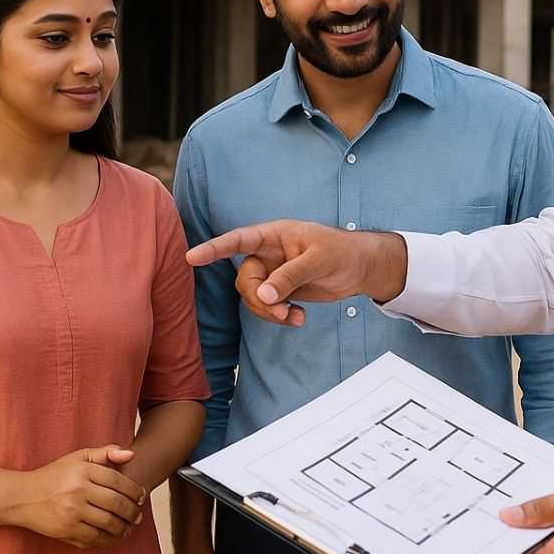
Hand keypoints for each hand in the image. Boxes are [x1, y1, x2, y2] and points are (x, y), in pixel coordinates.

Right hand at [8, 445, 146, 548]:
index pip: (118, 481)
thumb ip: (105, 453)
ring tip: (130, 527)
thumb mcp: (78, 458)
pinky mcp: (65, 531)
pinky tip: (115, 537)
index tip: (141, 496)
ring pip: (108, 524)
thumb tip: (131, 454)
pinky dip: (109, 540)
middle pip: (116, 504)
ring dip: (124, 528)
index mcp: (82, 471)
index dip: (134, 490)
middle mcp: (77, 492)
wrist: (22, 497)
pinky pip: (94, 538)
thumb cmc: (55, 475)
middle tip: (139, 515)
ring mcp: (71, 513)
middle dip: (132, 512)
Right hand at [185, 220, 406, 326]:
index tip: (192, 257)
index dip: (214, 248)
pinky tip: (300, 318)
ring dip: (270, 312)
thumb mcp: (319, 260)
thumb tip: (265, 295)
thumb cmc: (342, 251)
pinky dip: (280, 317)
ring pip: (253, 297)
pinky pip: (267, 307)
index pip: (239, 239)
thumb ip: (290, 276)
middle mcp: (269, 253)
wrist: (360, 268)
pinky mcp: (282, 291)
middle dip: (258, 299)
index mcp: (275, 235)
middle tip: (281, 311)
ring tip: (294, 317)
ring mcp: (274, 273)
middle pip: (245, 279)